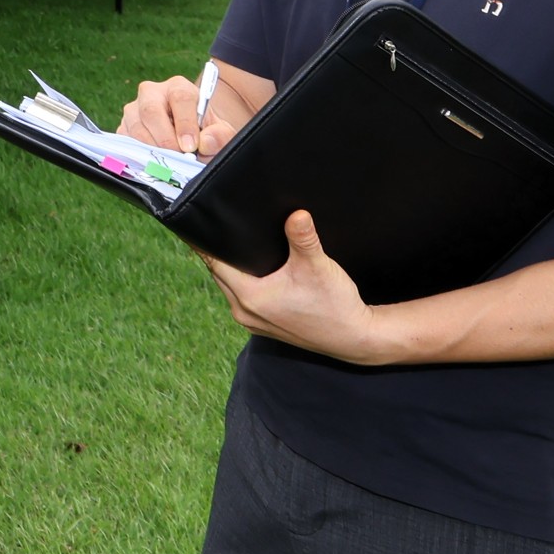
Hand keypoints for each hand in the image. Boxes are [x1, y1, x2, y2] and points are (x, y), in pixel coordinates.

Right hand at [123, 73, 240, 158]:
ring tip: (168, 163)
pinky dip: (138, 154)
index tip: (191, 146)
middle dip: (164, 138)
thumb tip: (205, 142)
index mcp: (178, 88)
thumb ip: (220, 135)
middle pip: (151, 110)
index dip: (185, 123)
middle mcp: (152, 93)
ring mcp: (134, 110)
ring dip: (152, 148)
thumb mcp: (220, 132)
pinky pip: (125, 141)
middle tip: (177, 156)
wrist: (188, 135)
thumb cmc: (204, 130)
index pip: (180, 98)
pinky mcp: (123, 127)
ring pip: (135, 127)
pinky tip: (153, 162)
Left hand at [203, 211, 391, 360]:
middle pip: (219, 272)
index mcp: (249, 297)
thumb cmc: (336, 305)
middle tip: (219, 224)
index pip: (213, 262)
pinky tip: (257, 269)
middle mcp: (244, 311)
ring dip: (232, 268)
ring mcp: (252, 321)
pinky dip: (244, 282)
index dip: (205, 241)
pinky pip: (243, 297)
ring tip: (237, 243)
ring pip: (230, 285)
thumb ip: (303, 239)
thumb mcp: (318, 267)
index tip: (197, 221)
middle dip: (219, 251)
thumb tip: (296, 213)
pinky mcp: (264, 325)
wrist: (356, 339)